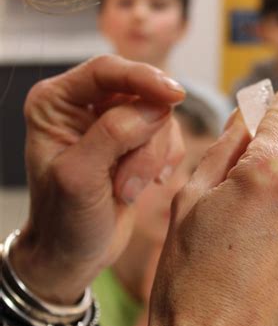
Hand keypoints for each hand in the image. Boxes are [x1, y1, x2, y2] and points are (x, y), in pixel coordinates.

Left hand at [11, 55, 184, 303]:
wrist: (74, 254)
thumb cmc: (64, 221)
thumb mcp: (79, 179)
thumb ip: (112, 136)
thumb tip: (155, 106)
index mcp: (55, 102)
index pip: (105, 70)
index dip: (143, 78)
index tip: (175, 96)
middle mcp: (83, 103)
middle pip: (140, 93)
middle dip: (145, 140)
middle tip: (130, 183)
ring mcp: (111, 120)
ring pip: (158, 116)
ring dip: (152, 158)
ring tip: (128, 191)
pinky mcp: (135, 140)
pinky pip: (167, 134)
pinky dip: (164, 161)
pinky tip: (147, 186)